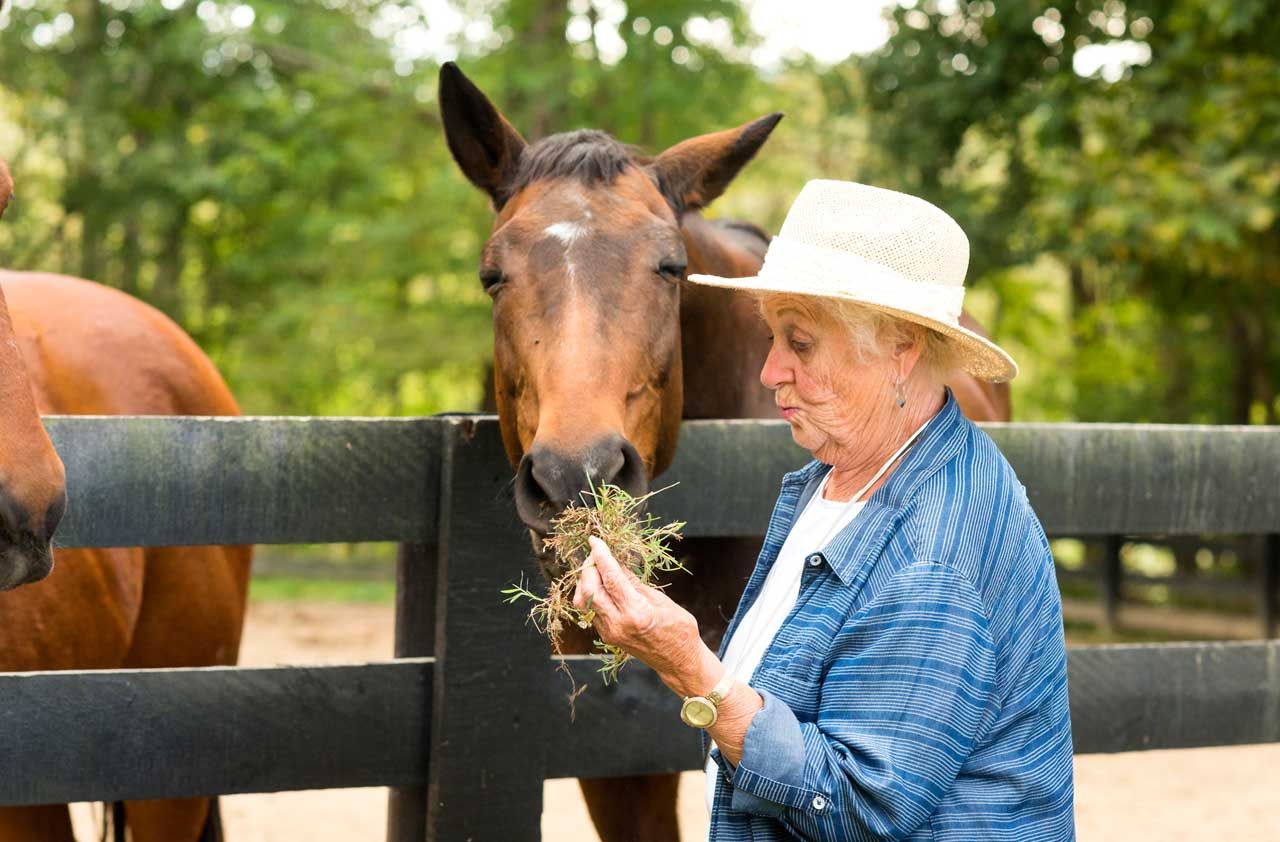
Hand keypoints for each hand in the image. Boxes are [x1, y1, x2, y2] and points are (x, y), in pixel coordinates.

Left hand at [571, 536, 714, 692]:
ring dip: (587, 581)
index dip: (601, 556)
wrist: (679, 662)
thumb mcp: (661, 600)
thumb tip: (616, 563)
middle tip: (597, 554)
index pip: (611, 578)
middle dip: (589, 567)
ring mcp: (610, 632)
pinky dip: (593, 594)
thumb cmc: (679, 629)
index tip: (594, 540)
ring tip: (598, 570)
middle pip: (589, 589)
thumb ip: (634, 583)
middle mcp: (618, 624)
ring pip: (584, 601)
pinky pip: (592, 611)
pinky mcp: (606, 637)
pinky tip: (604, 586)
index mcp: (637, 612)